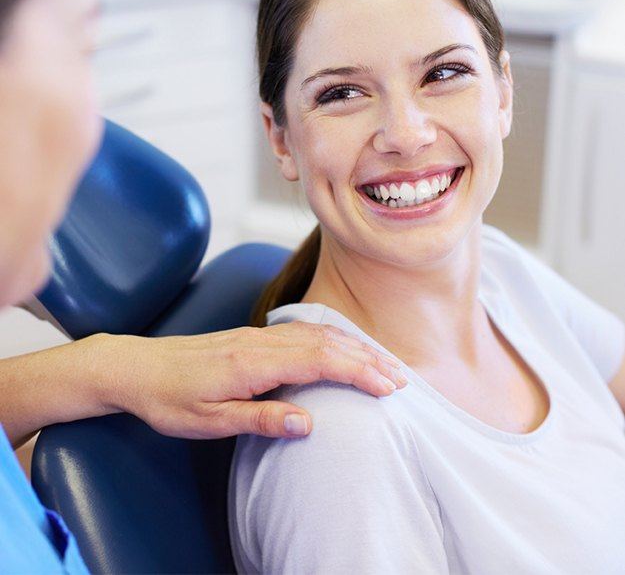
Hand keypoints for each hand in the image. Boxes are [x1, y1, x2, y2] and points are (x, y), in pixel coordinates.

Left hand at [98, 322, 407, 439]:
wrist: (138, 366)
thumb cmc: (170, 399)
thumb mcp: (209, 420)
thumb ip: (259, 418)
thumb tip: (308, 423)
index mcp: (252, 363)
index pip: (320, 360)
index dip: (358, 371)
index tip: (388, 387)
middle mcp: (261, 342)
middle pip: (327, 342)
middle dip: (367, 358)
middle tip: (401, 378)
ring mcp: (258, 335)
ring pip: (317, 333)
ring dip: (354, 346)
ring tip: (383, 363)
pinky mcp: (253, 336)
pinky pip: (302, 330)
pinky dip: (332, 338)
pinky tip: (342, 345)